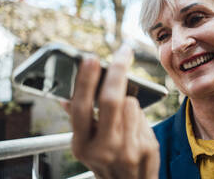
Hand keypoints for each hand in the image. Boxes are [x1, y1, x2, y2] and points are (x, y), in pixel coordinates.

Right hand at [62, 45, 159, 178]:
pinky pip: (142, 115)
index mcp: (83, 145)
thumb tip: (65, 99)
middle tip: (124, 51)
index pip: (81, 108)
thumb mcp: (86, 148)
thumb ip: (80, 122)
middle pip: (112, 99)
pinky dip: (136, 115)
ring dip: (127, 100)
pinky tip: (133, 127)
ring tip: (122, 115)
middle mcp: (105, 148)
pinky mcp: (148, 147)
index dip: (85, 81)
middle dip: (119, 70)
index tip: (91, 58)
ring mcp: (129, 149)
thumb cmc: (105, 162)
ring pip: (131, 102)